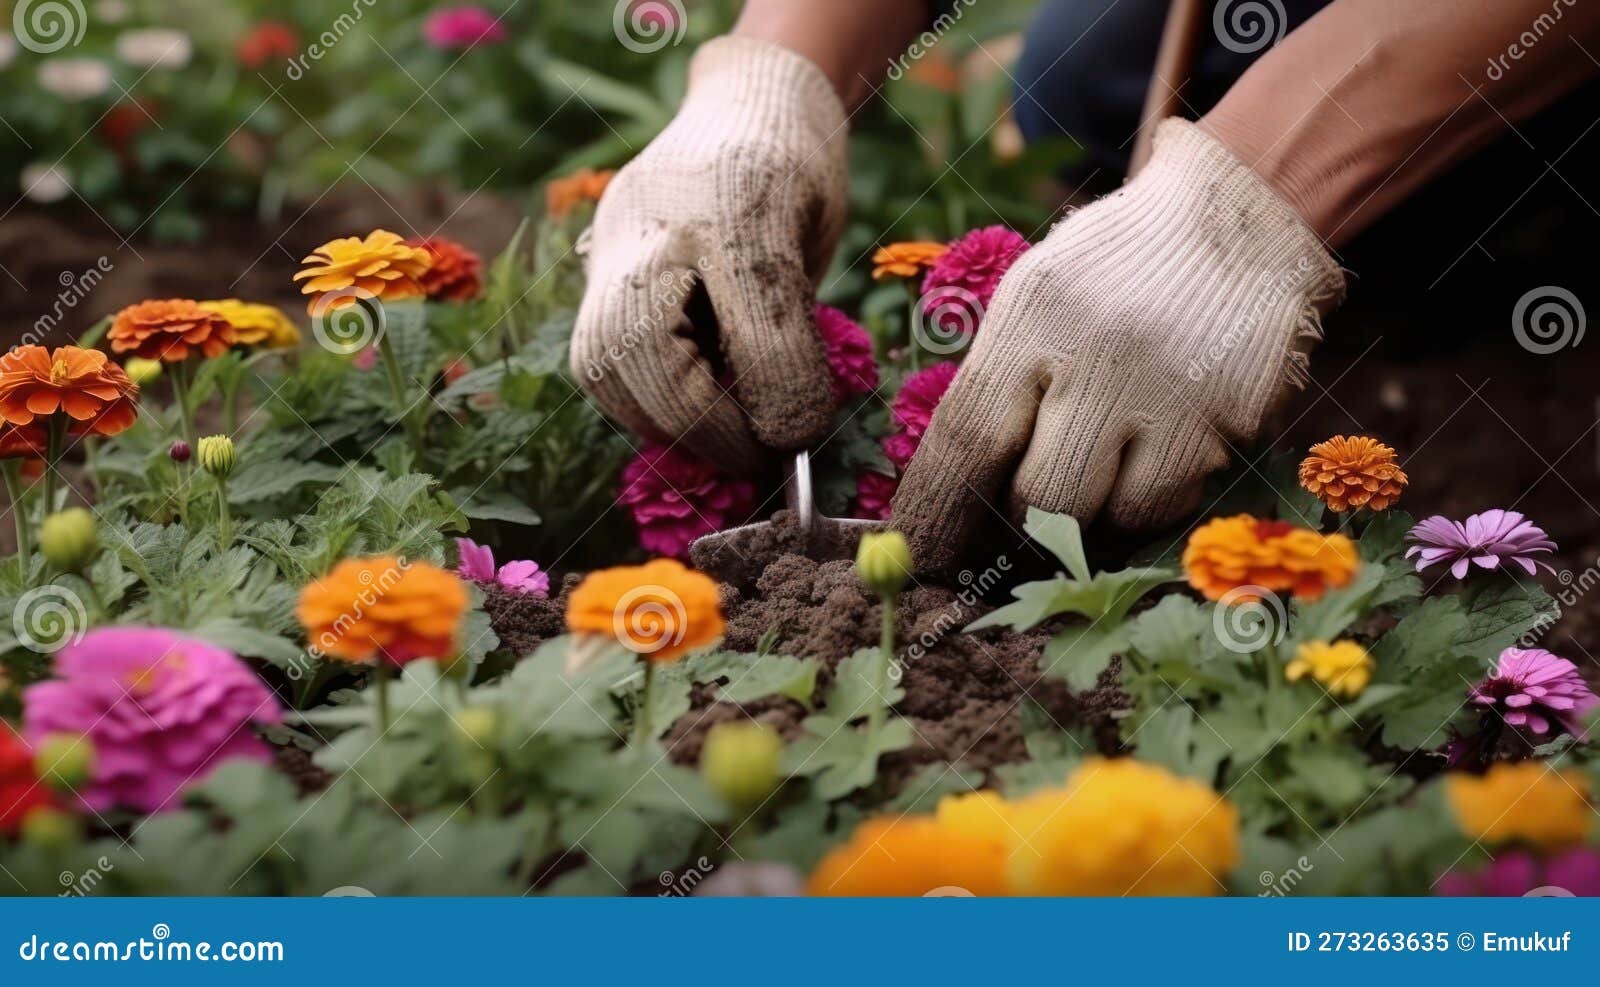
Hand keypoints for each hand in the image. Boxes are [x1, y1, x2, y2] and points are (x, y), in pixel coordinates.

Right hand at [571, 37, 848, 470]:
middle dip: (697, 432)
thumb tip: (785, 440)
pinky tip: (711, 390)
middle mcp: (618, 262)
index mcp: (663, 246)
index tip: (785, 451)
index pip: (670, 375)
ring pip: (616, 382)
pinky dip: (665, 394)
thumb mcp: (791, 254)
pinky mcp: (606, 287)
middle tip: (763, 451)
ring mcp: (604, 270)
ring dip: (674, 419)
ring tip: (737, 419)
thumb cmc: (782, 169)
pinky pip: (619, 365)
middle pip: (629, 385)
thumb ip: (780, 347)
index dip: (728, 430)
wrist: (748, 106)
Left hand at [892, 120, 1345, 571]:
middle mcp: (1104, 352)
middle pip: (1040, 500)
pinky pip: (1176, 501)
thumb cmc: (1112, 269)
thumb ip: (995, 385)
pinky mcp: (1237, 416)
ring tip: (1100, 469)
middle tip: (1019, 522)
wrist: (1238, 212)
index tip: (920, 556)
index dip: (937, 512)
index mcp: (1035, 313)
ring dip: (1095, 517)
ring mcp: (1177, 389)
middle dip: (1021, 527)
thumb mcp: (1035, 297)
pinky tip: (1156, 452)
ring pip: (1115, 517)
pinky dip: (1152, 498)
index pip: (966, 438)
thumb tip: (949, 500)